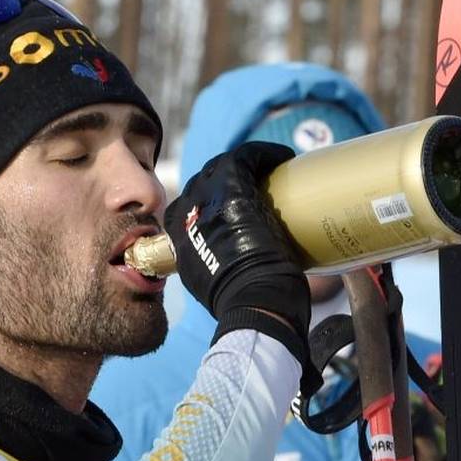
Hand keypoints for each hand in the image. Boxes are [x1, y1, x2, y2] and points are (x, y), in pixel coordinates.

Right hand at [165, 142, 317, 388]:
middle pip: (203, 183)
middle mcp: (186, 217)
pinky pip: (245, 159)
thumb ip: (214, 270)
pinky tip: (283, 156)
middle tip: (259, 185)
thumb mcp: (212, 287)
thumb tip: (235, 269)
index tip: (237, 205)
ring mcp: (207, 202)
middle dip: (228, 179)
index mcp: (177, 241)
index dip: (211, 201)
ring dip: (248, 163)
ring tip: (271, 168)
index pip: (187, 207)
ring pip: (223, 167)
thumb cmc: (244, 306)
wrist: (254, 305)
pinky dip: (264, 154)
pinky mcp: (234, 192)